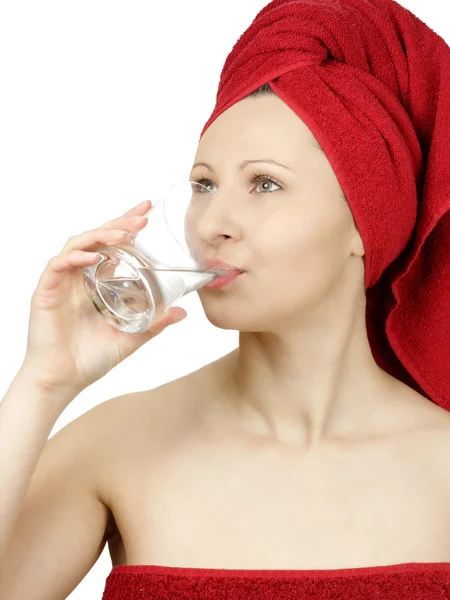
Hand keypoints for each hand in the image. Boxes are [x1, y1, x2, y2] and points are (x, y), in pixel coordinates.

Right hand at [21, 200, 186, 398]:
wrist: (64, 380)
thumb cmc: (92, 358)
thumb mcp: (132, 337)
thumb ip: (154, 323)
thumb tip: (182, 312)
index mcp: (97, 281)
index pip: (112, 244)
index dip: (127, 225)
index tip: (147, 210)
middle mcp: (79, 276)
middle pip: (97, 237)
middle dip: (119, 223)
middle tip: (142, 216)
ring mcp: (62, 282)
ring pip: (77, 244)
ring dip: (100, 234)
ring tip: (123, 234)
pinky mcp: (46, 291)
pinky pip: (58, 266)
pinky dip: (75, 257)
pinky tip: (92, 256)